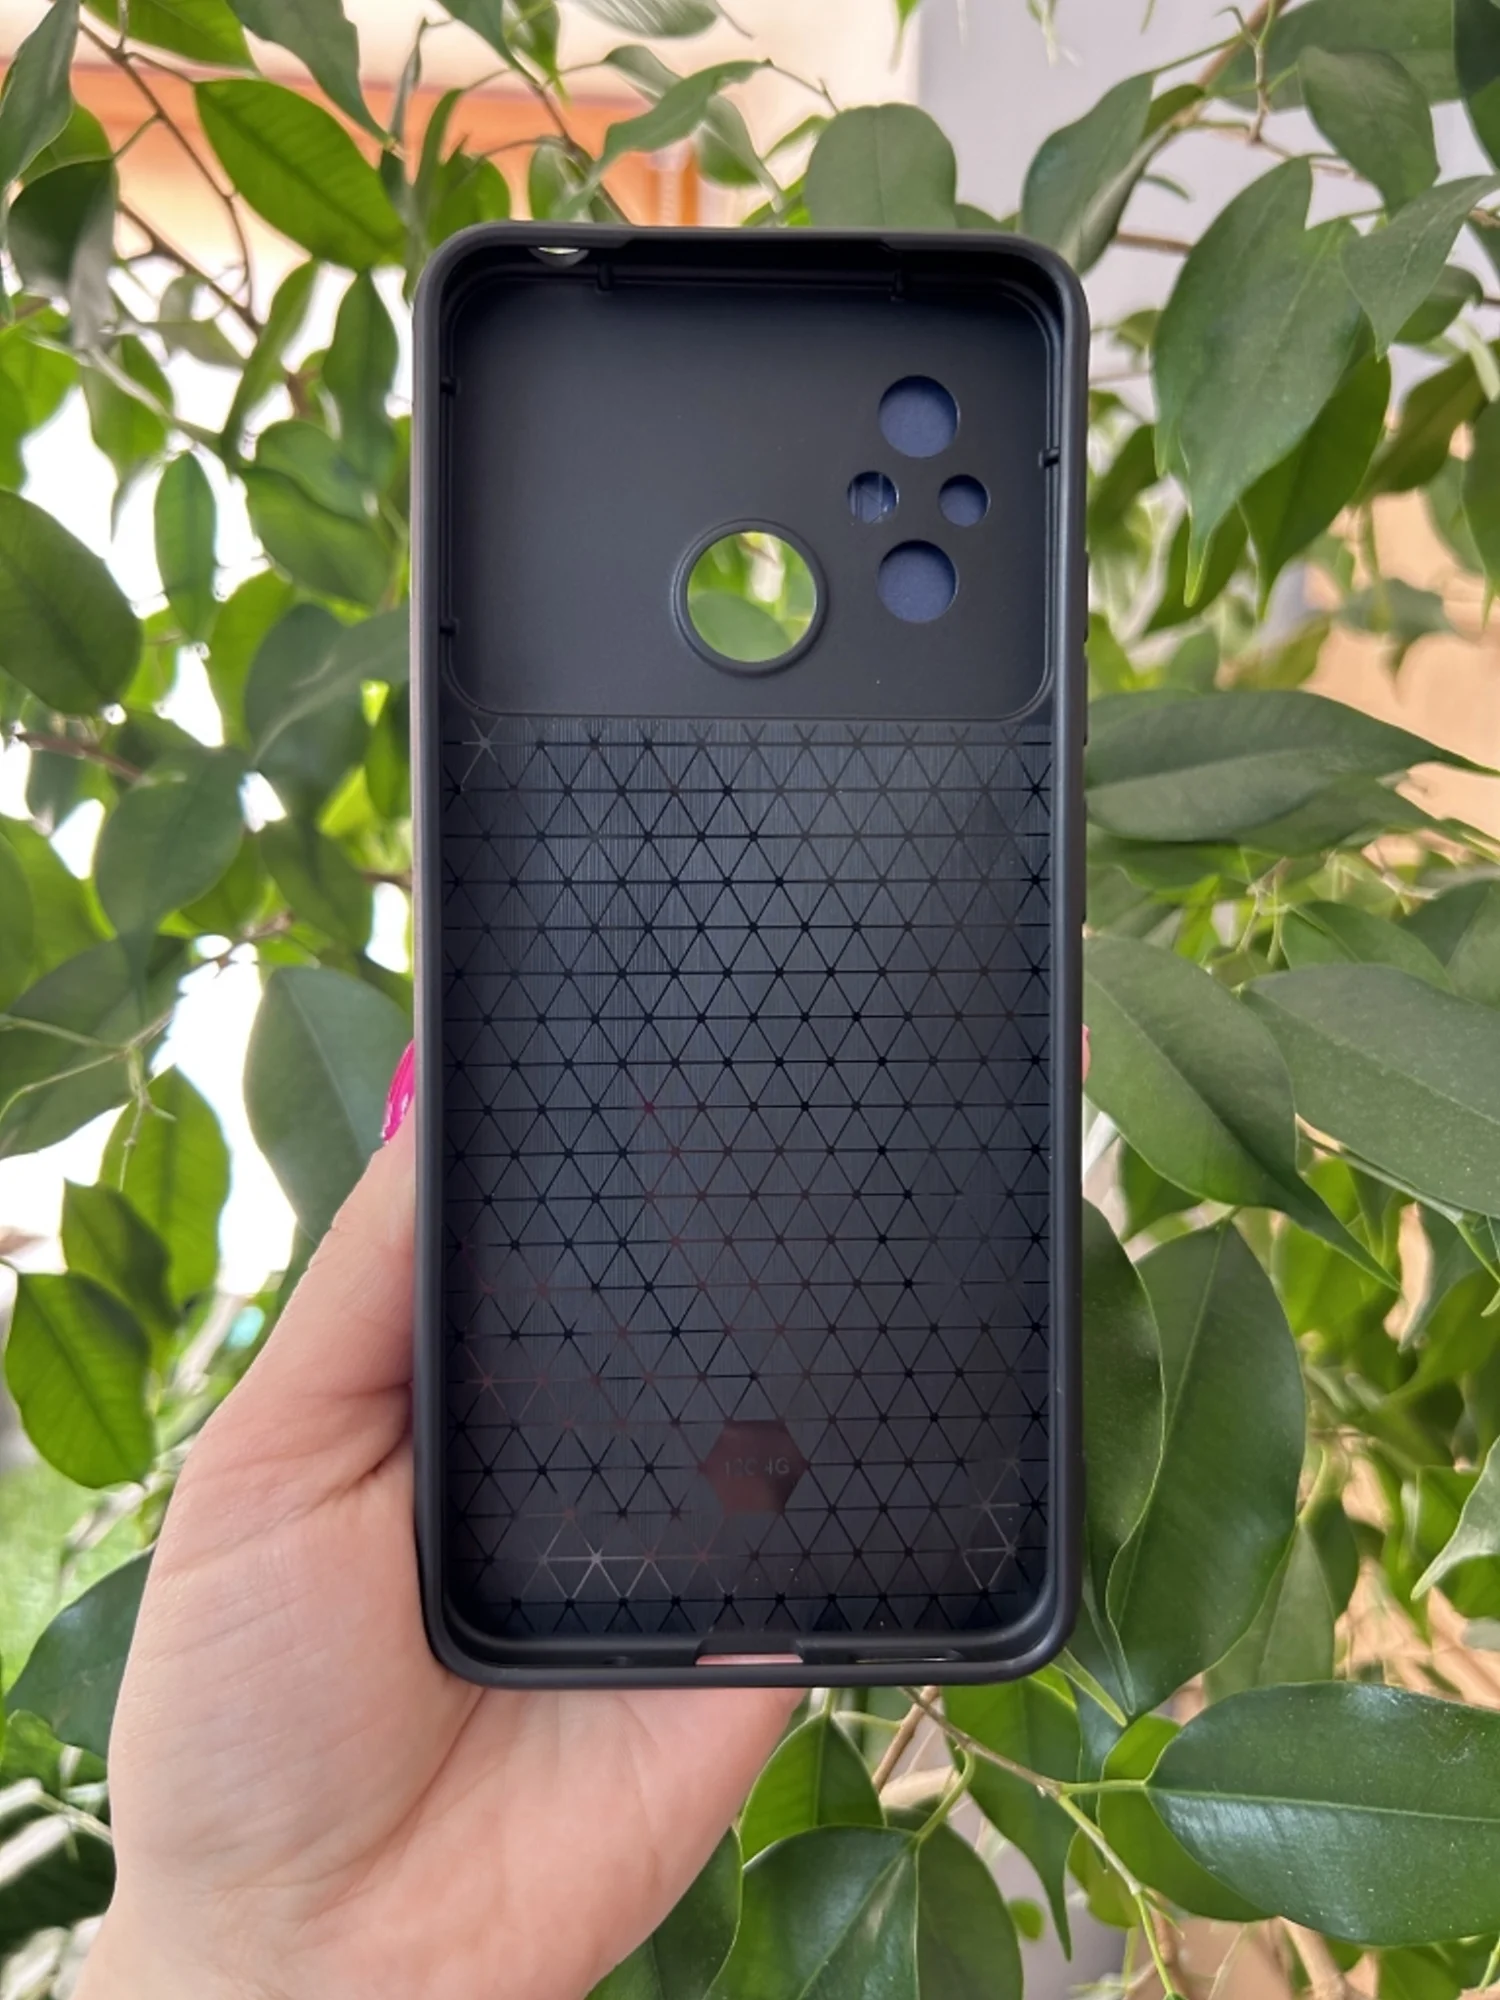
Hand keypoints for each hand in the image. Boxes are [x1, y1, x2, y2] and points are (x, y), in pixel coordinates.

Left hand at [79, 1114, 796, 1999]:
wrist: (331, 1955)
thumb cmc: (248, 1707)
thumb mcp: (265, 1462)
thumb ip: (358, 1294)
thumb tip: (442, 1114)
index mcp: (471, 1393)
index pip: (558, 1243)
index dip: (598, 1157)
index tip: (657, 1045)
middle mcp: (588, 1450)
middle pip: (681, 1304)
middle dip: (730, 1213)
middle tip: (796, 1086)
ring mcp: (683, 1540)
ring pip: (777, 1396)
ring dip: (817, 1314)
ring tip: (873, 1181)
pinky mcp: (759, 1636)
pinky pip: (838, 1535)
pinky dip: (874, 1463)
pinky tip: (902, 1362)